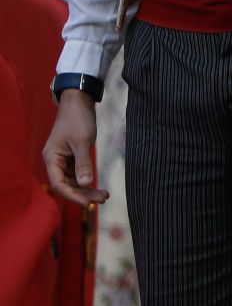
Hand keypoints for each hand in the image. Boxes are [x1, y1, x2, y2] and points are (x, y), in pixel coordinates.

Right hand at [42, 90, 106, 206]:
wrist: (79, 101)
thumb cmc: (78, 119)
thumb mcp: (82, 141)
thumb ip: (83, 163)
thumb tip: (86, 184)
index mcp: (51, 158)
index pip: (60, 184)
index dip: (73, 196)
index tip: (88, 204)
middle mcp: (55, 161)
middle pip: (67, 185)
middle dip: (84, 194)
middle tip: (103, 199)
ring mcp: (64, 160)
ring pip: (74, 181)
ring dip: (87, 189)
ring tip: (104, 195)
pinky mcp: (72, 157)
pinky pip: (78, 173)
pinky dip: (87, 180)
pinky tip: (98, 186)